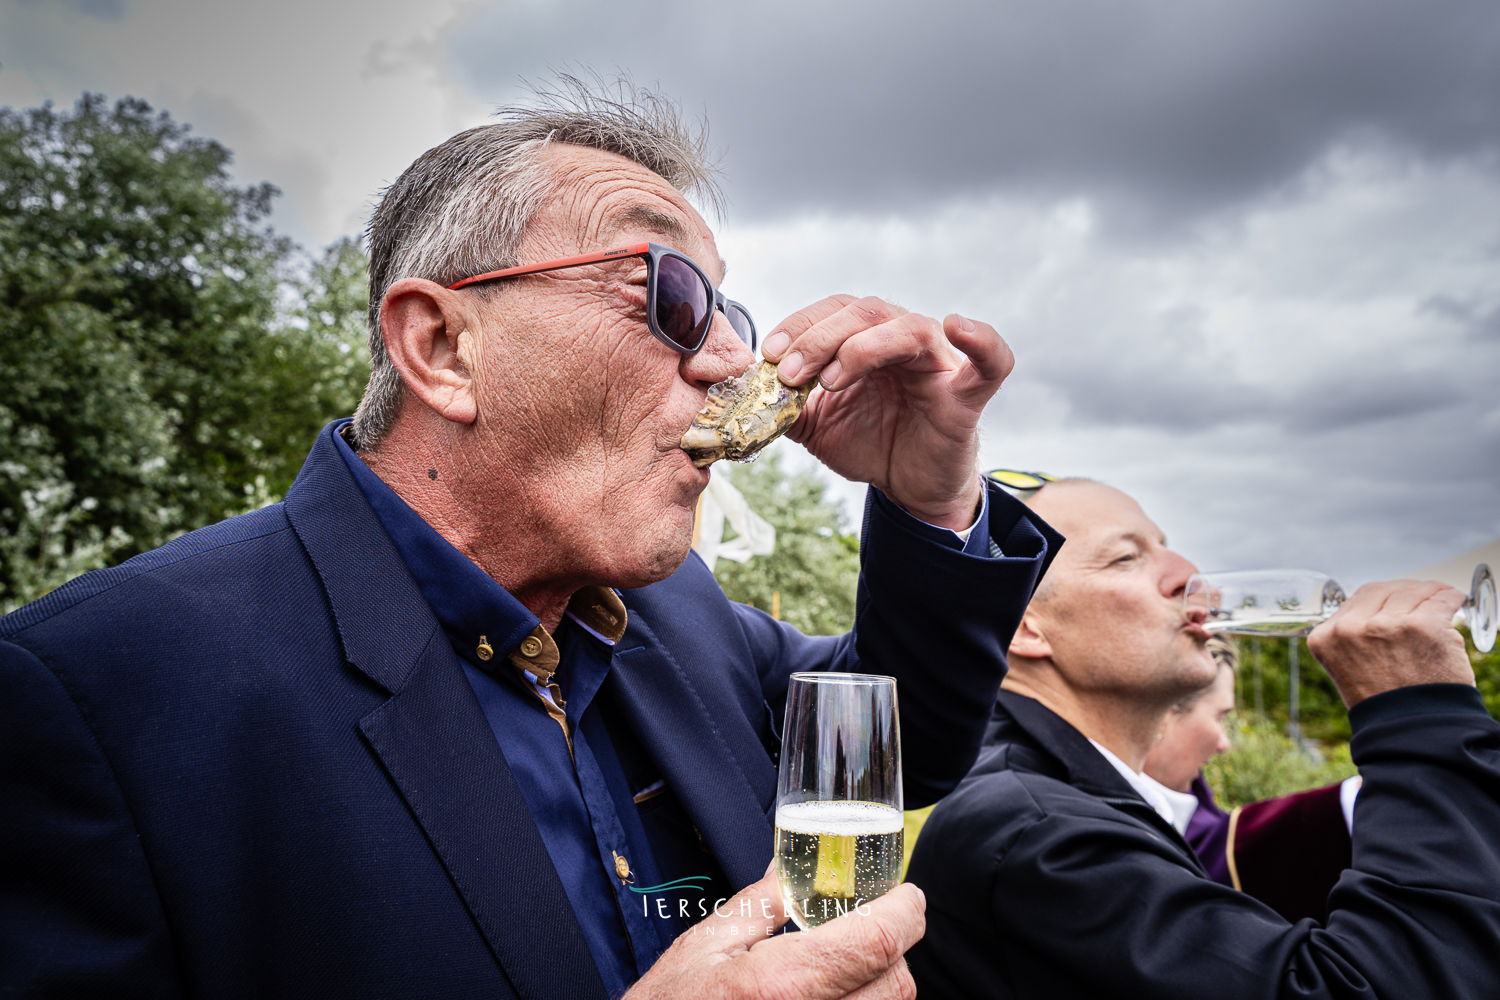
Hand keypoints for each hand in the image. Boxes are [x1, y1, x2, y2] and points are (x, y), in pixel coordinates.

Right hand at [624, 866, 922, 999]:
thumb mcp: (703, 949)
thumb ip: (759, 905)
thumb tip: (791, 866)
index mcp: (777, 988)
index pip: (874, 945)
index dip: (904, 913)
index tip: (907, 896)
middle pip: (895, 987)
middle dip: (894, 951)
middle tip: (875, 927)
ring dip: (879, 987)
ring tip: (846, 967)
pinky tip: (833, 995)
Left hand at [761, 296, 1013, 530]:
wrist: (909, 486)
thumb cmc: (870, 443)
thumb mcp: (815, 424)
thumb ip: (784, 403)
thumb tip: (746, 392)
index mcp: (869, 337)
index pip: (835, 310)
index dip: (800, 324)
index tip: (769, 355)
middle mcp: (905, 339)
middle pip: (865, 311)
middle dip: (818, 338)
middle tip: (788, 373)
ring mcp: (939, 362)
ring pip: (907, 328)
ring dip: (860, 347)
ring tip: (828, 381)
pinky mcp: (967, 394)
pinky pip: (991, 361)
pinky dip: (982, 339)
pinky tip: (959, 325)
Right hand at [1307, 580, 1474, 706]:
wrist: (1410, 730)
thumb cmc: (1385, 705)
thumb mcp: (1348, 668)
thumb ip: (1353, 637)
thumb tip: (1378, 609)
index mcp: (1326, 637)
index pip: (1356, 599)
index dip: (1380, 599)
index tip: (1395, 601)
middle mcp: (1352, 627)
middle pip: (1383, 590)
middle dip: (1404, 591)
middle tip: (1421, 596)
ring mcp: (1388, 625)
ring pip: (1414, 591)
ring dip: (1430, 593)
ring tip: (1441, 598)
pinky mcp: (1424, 626)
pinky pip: (1441, 598)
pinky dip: (1452, 598)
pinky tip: (1455, 600)